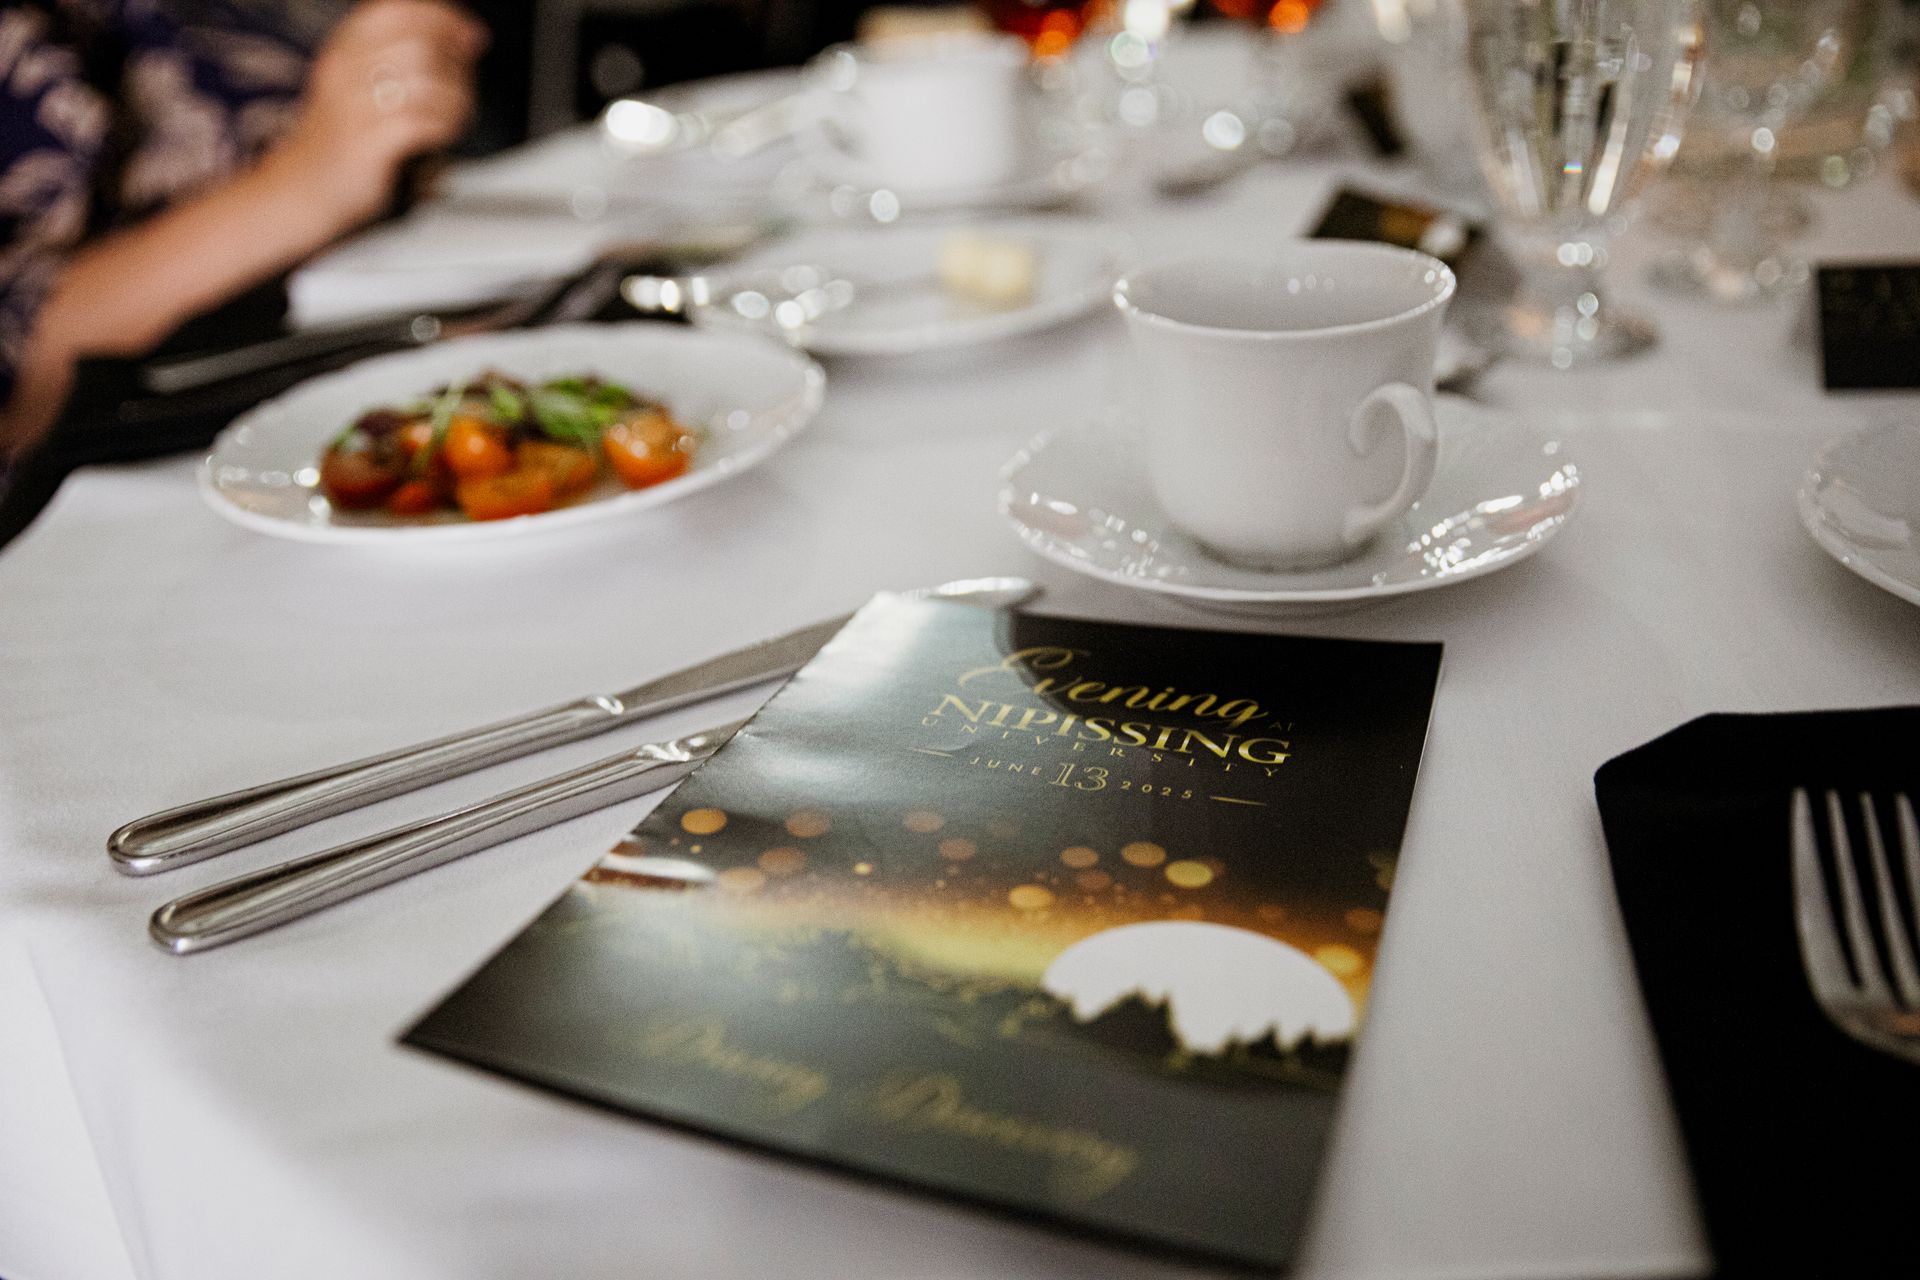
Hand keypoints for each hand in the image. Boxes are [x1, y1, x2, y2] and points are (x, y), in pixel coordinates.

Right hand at [268, 0, 486, 230]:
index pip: (399, 9)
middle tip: (465, 87)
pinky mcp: (368, 141)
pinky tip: (443, 135)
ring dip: (457, 99)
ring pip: (428, 82)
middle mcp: (346, 69)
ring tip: (456, 116)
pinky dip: (445, 126)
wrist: (302, 187)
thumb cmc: (341, 138)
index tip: (471, 35)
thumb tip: (464, 37)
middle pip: (421, 43)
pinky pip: (423, 122)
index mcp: (345, 47)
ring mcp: (355, 105)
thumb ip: (403, 56)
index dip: (444, 17)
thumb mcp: (360, 82)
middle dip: (458, 65)